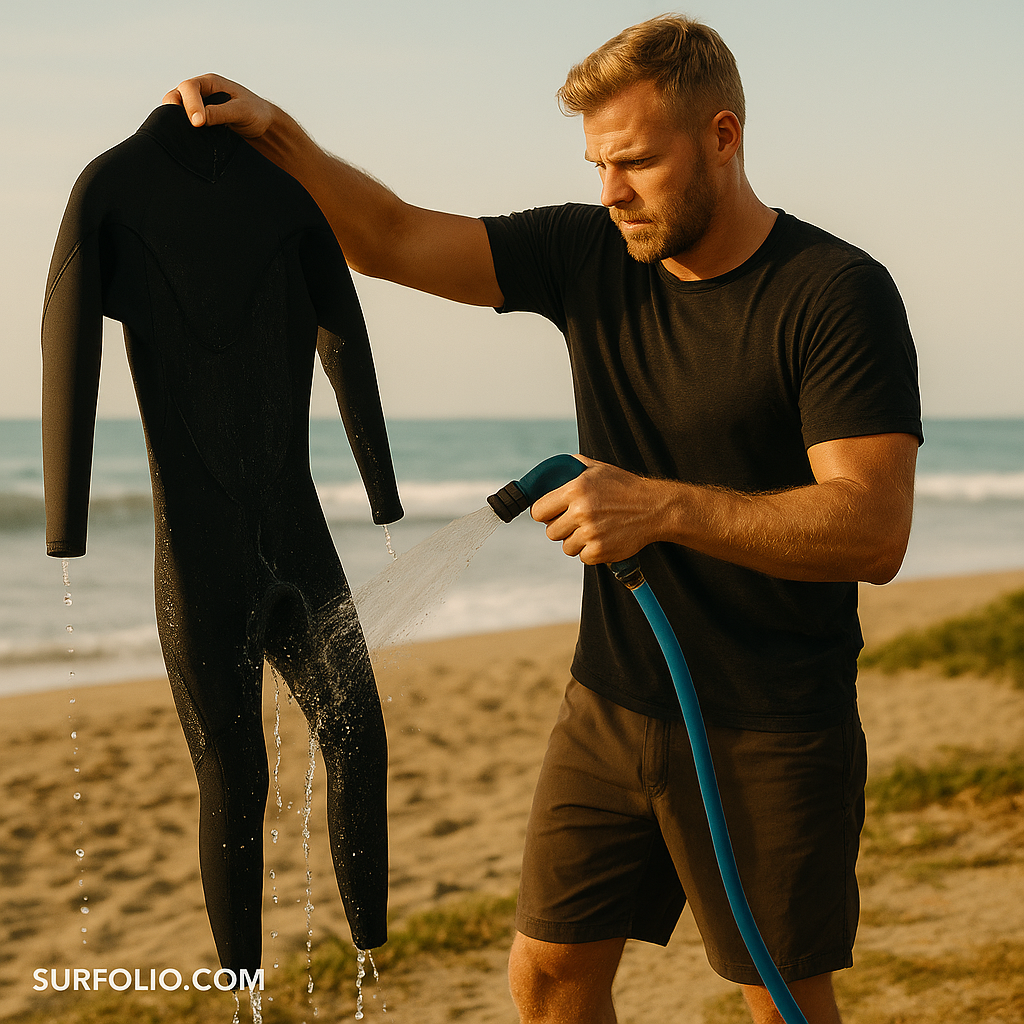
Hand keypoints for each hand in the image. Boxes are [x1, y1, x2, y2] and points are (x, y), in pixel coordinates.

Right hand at [162, 74, 272, 137]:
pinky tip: (191, 140)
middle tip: (188, 127)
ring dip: (177, 121)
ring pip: (176, 111)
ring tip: (186, 134)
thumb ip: (220, 113)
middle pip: (175, 97)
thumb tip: (198, 120)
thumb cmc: (256, 113)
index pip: (189, 88)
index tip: (198, 123)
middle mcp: (200, 93)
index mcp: (209, 83)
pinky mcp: (200, 123)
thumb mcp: (241, 111)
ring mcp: (197, 108)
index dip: (190, 104)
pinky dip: (184, 131)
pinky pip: (185, 125)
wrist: (264, 127)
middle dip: (174, 110)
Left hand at [529, 455, 670, 564]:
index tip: (551, 515)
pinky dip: (591, 552)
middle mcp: (581, 511)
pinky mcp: (600, 550)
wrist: (654, 508)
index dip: (543, 514)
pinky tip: (602, 539)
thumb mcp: (598, 468)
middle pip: (551, 532)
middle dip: (561, 529)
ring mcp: (591, 533)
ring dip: (576, 541)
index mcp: (575, 489)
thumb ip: (572, 467)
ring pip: (566, 547)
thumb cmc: (625, 487)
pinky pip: (583, 557)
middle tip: (575, 523)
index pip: (538, 511)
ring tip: (593, 530)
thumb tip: (551, 472)